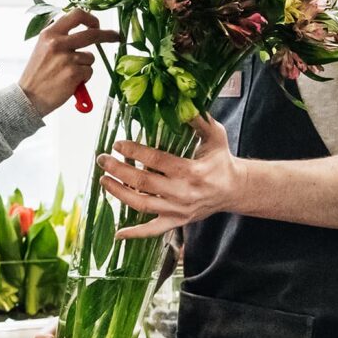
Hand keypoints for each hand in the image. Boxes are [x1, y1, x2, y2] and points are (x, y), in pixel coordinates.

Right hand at [19, 10, 118, 115]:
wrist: (28, 97)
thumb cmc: (38, 74)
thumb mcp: (43, 48)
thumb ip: (60, 38)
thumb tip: (84, 30)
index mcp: (49, 34)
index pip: (76, 15)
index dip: (91, 18)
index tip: (97, 24)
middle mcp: (58, 43)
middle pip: (92, 33)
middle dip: (108, 35)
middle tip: (116, 36)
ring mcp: (66, 58)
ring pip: (90, 57)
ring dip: (84, 66)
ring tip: (68, 74)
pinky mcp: (74, 73)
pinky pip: (89, 71)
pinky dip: (83, 78)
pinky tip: (69, 83)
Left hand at [101, 114, 245, 239]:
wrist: (234, 189)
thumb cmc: (221, 160)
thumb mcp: (215, 135)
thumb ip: (198, 120)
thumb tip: (181, 103)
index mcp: (192, 171)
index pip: (156, 161)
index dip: (134, 152)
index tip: (118, 144)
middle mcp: (183, 193)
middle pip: (143, 183)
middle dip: (119, 170)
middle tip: (102, 159)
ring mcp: (179, 211)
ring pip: (142, 205)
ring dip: (119, 194)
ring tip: (103, 180)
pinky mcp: (177, 222)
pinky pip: (153, 231)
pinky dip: (135, 234)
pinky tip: (117, 233)